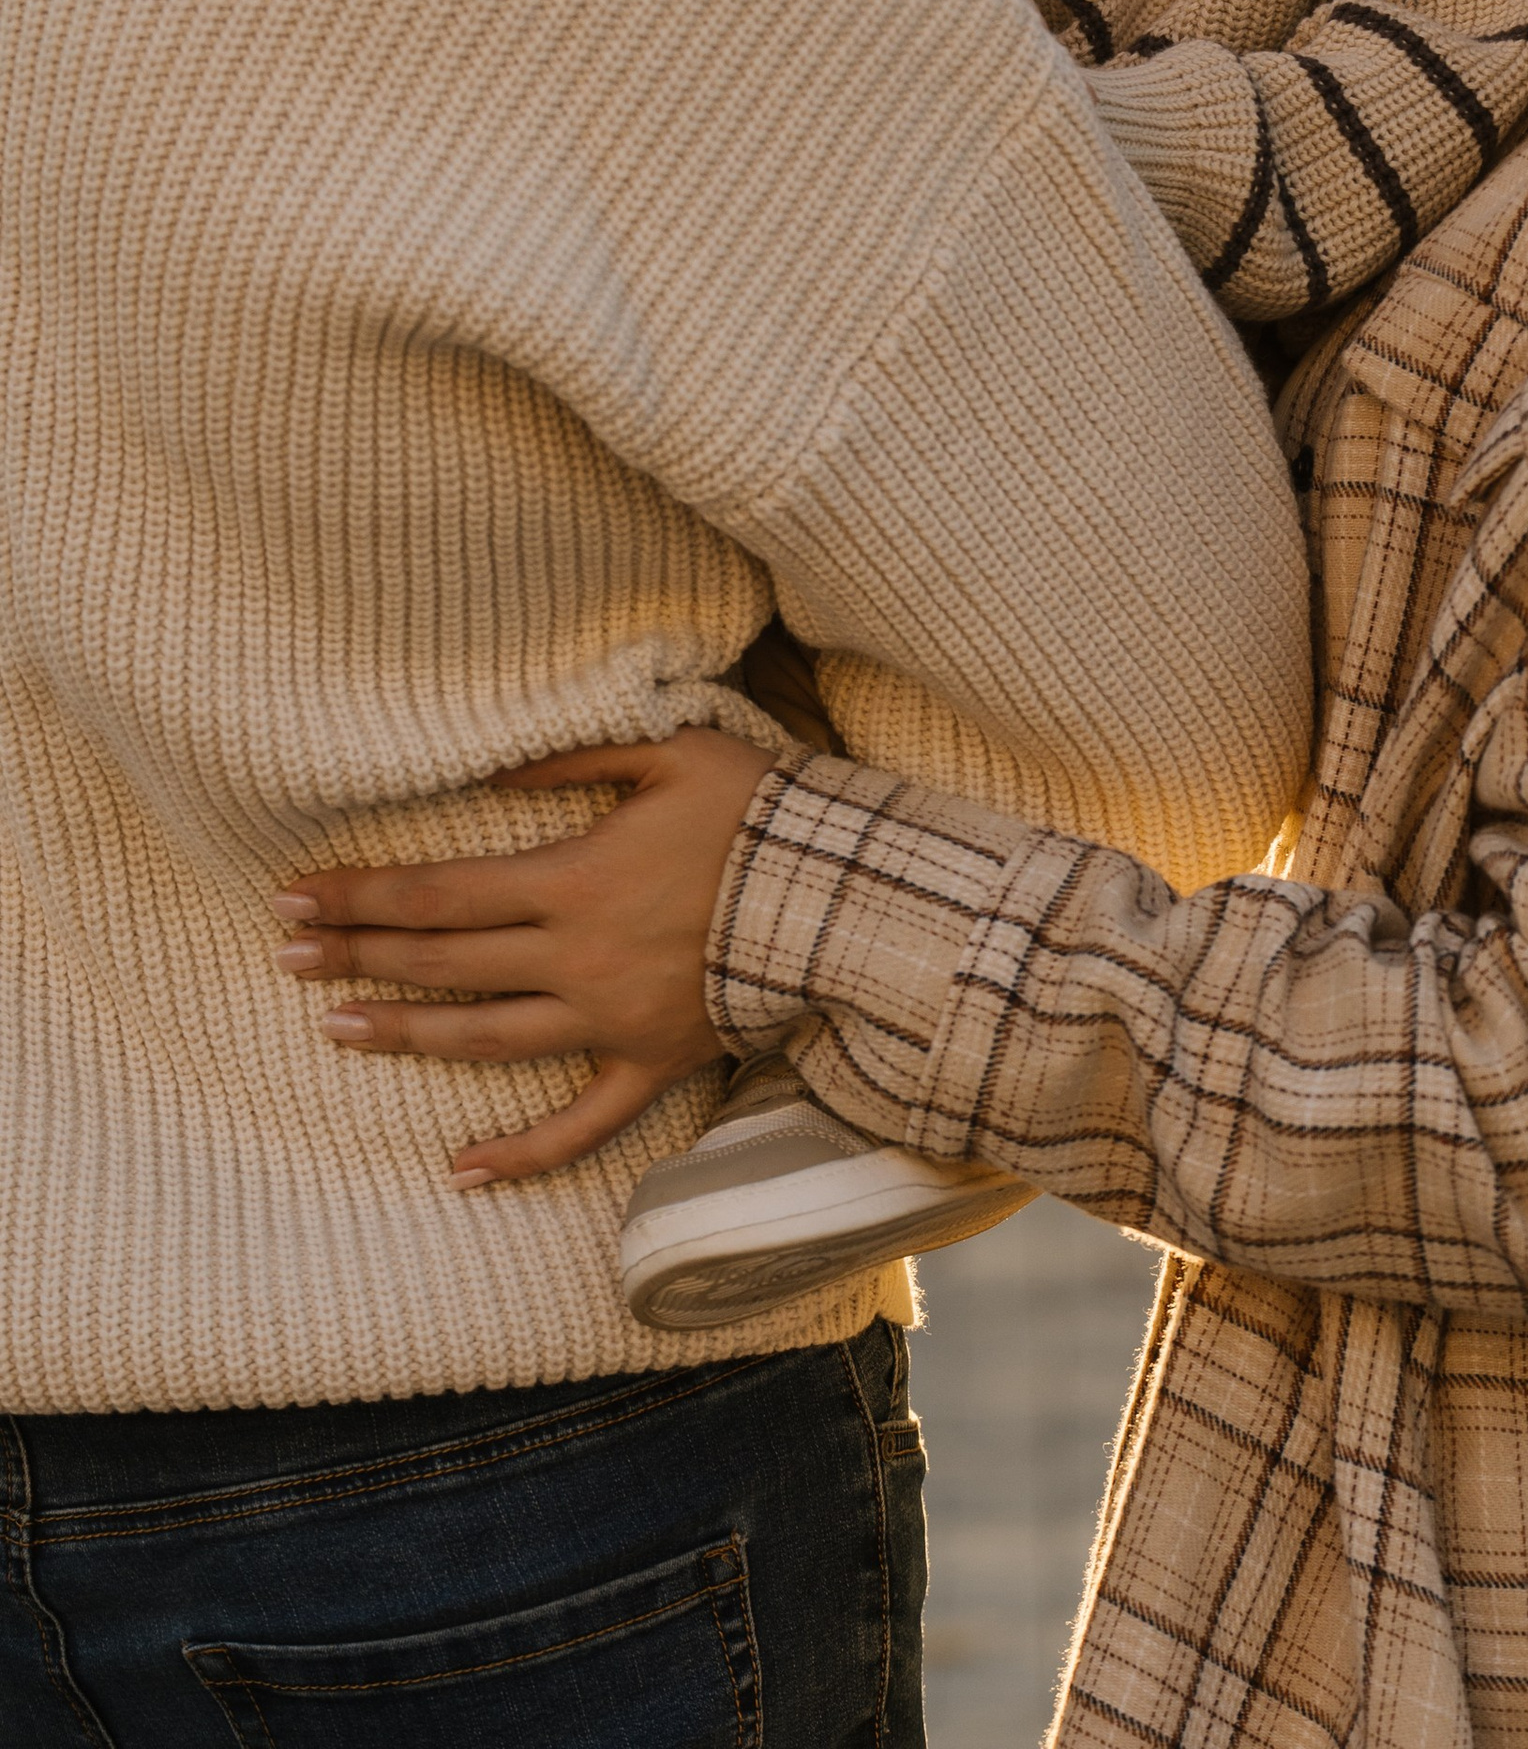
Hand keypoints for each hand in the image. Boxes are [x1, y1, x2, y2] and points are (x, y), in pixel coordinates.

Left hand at [273, 727, 781, 1184]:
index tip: (295, 895)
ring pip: (484, 1040)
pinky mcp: (652, 1064)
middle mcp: (575, 959)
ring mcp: (611, 1021)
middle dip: (356, 954)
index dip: (359, 894)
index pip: (436, 891)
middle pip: (443, 961)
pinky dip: (518, 1154)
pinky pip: (577, 1126)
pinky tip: (458, 1170)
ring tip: (334, 1029)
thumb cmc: (763, 811)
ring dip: (403, 1035)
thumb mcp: (673, 753)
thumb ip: (573, 760)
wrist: (848, 897)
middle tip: (283, 954)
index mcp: (573, 879)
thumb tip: (487, 771)